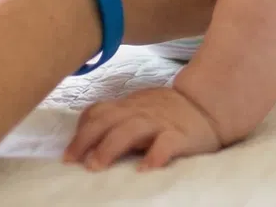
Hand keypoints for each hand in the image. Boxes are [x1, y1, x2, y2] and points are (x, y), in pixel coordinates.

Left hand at [64, 87, 221, 171]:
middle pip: (108, 120)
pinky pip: (166, 143)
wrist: (207, 105)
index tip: (68, 154)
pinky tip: (145, 169)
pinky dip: (154, 155)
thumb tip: (85, 136)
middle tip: (74, 161)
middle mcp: (140, 112)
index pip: (98, 112)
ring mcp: (160, 122)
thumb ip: (116, 117)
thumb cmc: (167, 112)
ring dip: (111, 147)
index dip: (80, 131)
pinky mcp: (180, 135)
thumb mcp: (138, 108)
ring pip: (131, 129)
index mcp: (128, 106)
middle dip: (87, 140)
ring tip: (97, 166)